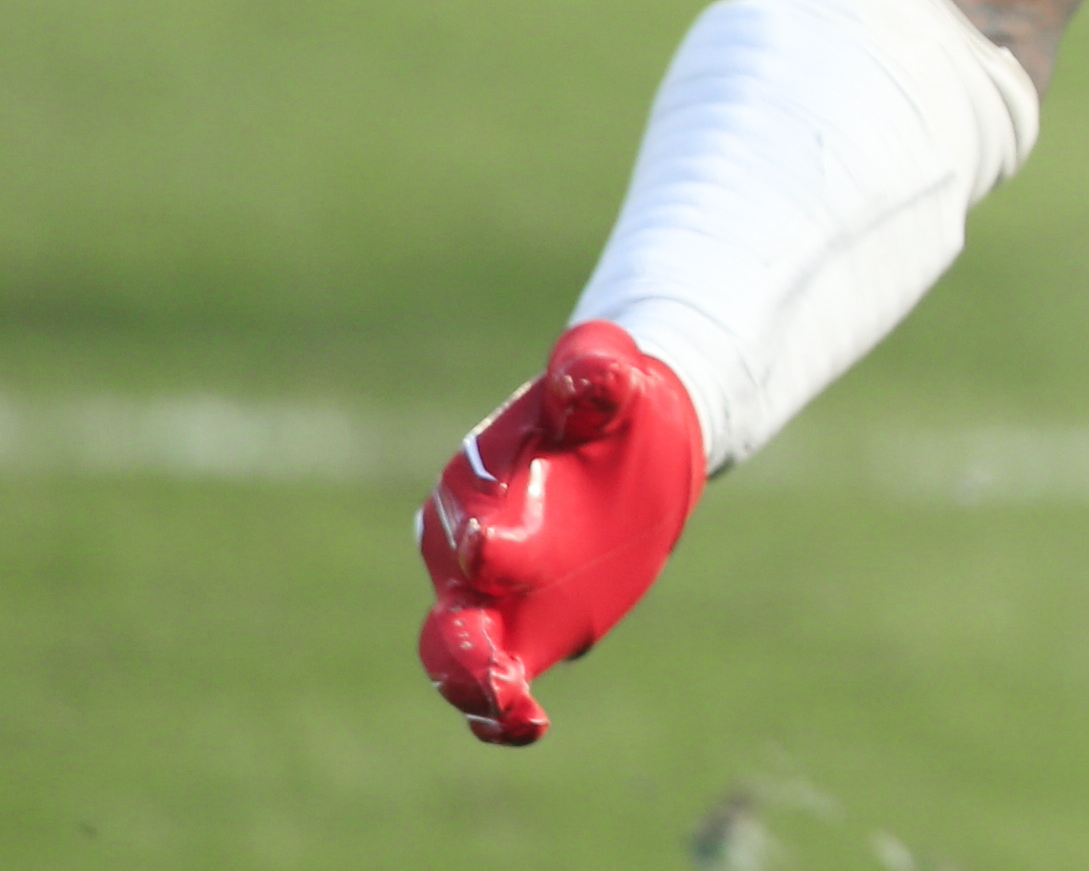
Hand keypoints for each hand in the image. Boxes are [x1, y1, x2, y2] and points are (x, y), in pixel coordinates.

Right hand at [413, 321, 706, 745]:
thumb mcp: (612, 373)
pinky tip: (530, 727)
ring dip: (473, 684)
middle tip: (490, 668)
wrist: (630, 433)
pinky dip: (500, 709)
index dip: (475, 531)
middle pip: (450, 600)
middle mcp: (467, 544)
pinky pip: (495, 676)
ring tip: (509, 709)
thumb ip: (592, 370)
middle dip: (462, 640)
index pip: (466, 512)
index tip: (487, 545)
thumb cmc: (614, 400)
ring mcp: (491, 594)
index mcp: (477, 479)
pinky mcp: (522, 627)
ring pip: (457, 650)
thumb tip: (590, 372)